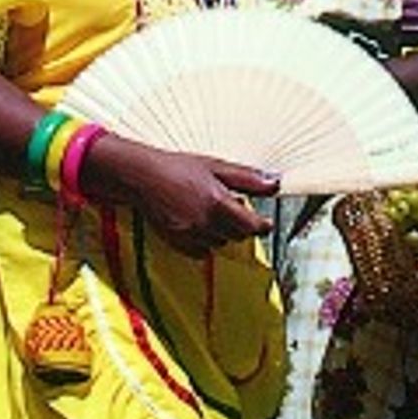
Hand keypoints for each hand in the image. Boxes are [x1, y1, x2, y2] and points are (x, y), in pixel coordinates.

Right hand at [82, 134, 276, 255]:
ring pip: (220, 243)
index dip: (262, 225)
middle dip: (240, 224)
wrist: (142, 177)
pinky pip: (202, 251)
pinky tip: (198, 223)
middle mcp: (205, 223)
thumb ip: (248, 179)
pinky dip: (205, 241)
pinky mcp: (177, 244)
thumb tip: (275, 184)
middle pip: (238, 236)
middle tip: (232, 207)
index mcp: (217, 203)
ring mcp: (190, 236)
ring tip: (211, 211)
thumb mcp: (216, 167)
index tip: (265, 222)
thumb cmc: (178, 168)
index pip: (252, 226)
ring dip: (222, 231)